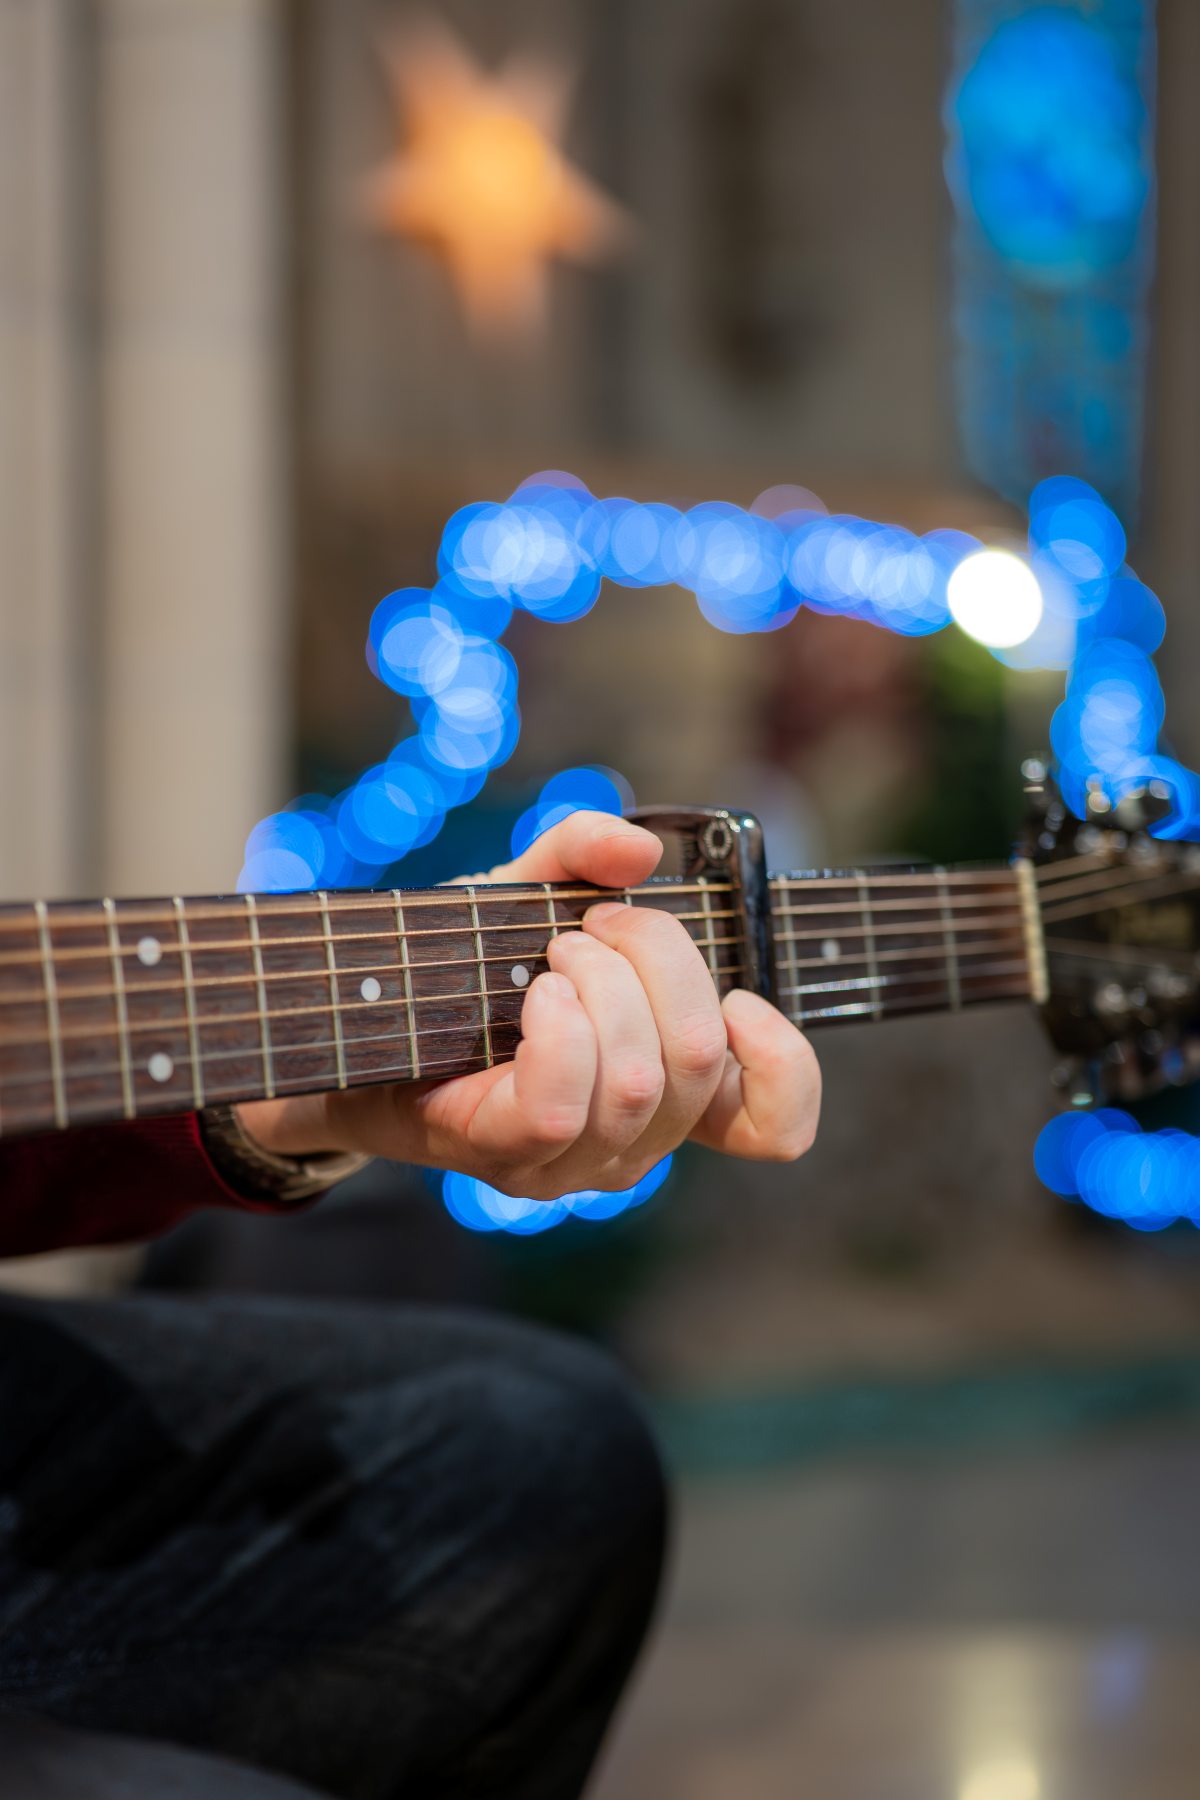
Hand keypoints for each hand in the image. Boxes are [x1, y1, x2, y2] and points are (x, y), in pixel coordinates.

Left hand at [237, 812, 820, 1198]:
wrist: (352, 1026)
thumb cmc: (453, 970)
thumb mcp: (523, 894)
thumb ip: (578, 855)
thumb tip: (636, 851)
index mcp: (667, 1092)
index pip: (775, 1125)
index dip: (786, 1064)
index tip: (741, 999)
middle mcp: (634, 1142)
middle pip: (700, 1062)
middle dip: (656, 961)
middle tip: (592, 928)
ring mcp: (571, 1162)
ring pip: (636, 1081)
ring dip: (598, 985)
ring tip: (548, 955)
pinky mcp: (506, 1158)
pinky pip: (560, 1104)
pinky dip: (557, 1030)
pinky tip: (534, 995)